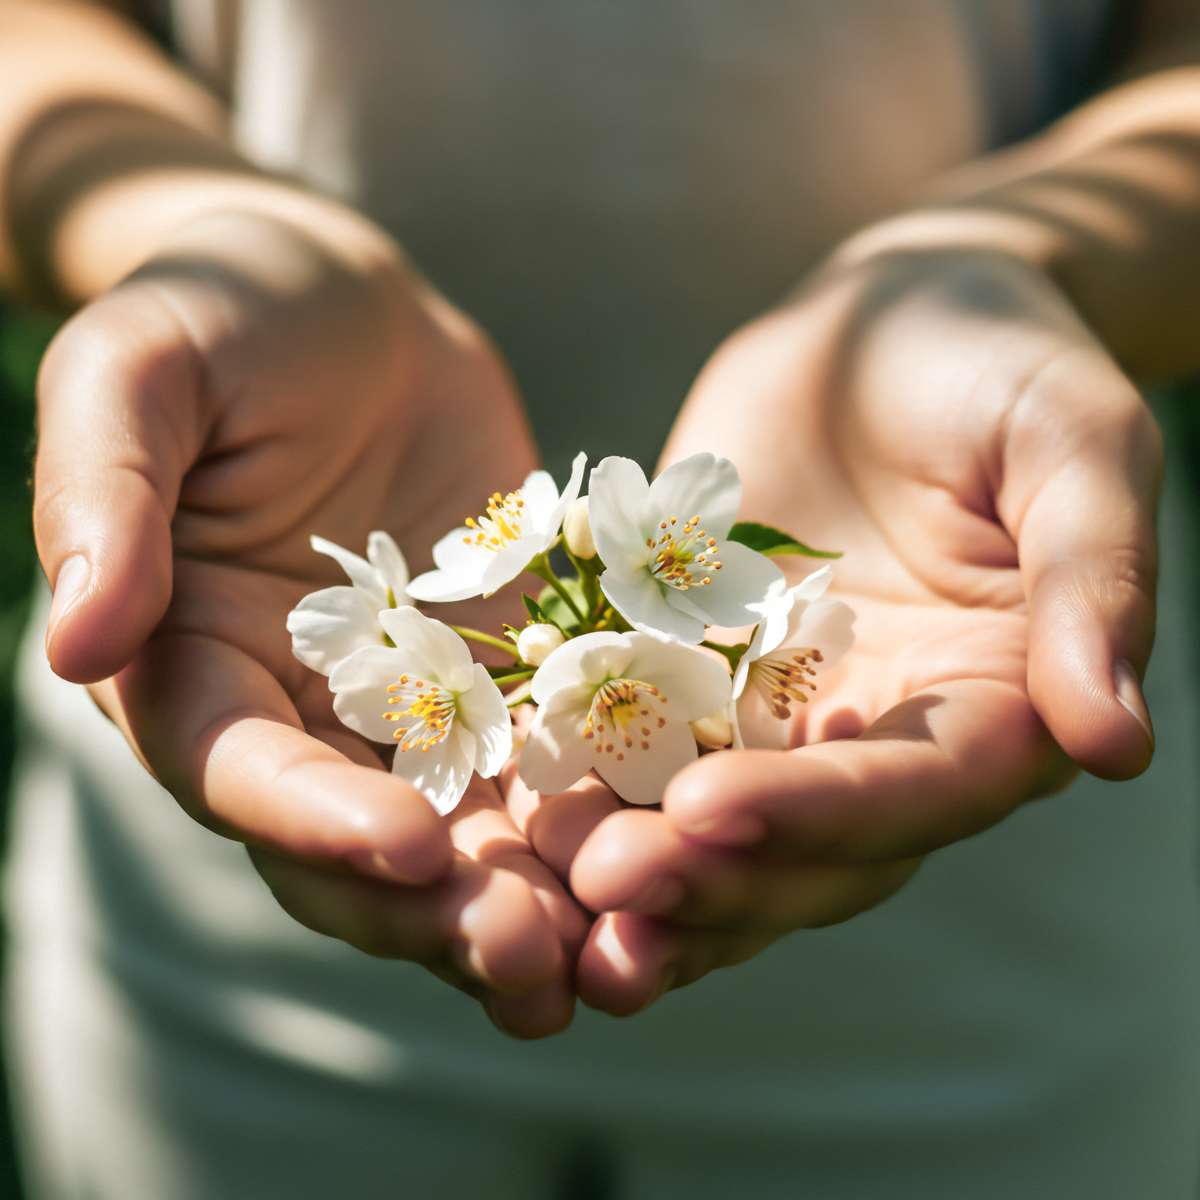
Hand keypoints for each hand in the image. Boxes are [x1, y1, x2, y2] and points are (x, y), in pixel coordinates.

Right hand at [34, 201, 584, 1035]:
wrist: (346, 302)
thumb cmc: (222, 310)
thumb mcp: (142, 370)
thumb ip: (103, 497)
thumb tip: (76, 646)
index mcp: (193, 666)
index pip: (242, 773)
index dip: (318, 822)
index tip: (411, 848)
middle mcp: (301, 714)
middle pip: (359, 847)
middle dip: (440, 911)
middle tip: (536, 959)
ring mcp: (414, 704)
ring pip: (467, 832)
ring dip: (535, 901)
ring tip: (620, 957)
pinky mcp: (503, 673)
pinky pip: (552, 756)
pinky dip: (603, 812)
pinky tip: (677, 852)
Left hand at [547, 247, 1159, 1013]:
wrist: (885, 318)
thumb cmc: (999, 360)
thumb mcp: (1073, 442)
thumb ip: (1095, 581)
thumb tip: (1115, 743)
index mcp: (994, 706)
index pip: (916, 792)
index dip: (821, 813)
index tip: (713, 811)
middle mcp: (885, 738)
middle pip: (806, 844)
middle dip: (708, 873)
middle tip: (603, 886)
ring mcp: (783, 715)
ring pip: (714, 824)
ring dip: (636, 869)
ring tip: (543, 892)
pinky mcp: (696, 674)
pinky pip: (637, 741)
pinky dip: (583, 785)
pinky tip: (509, 810)